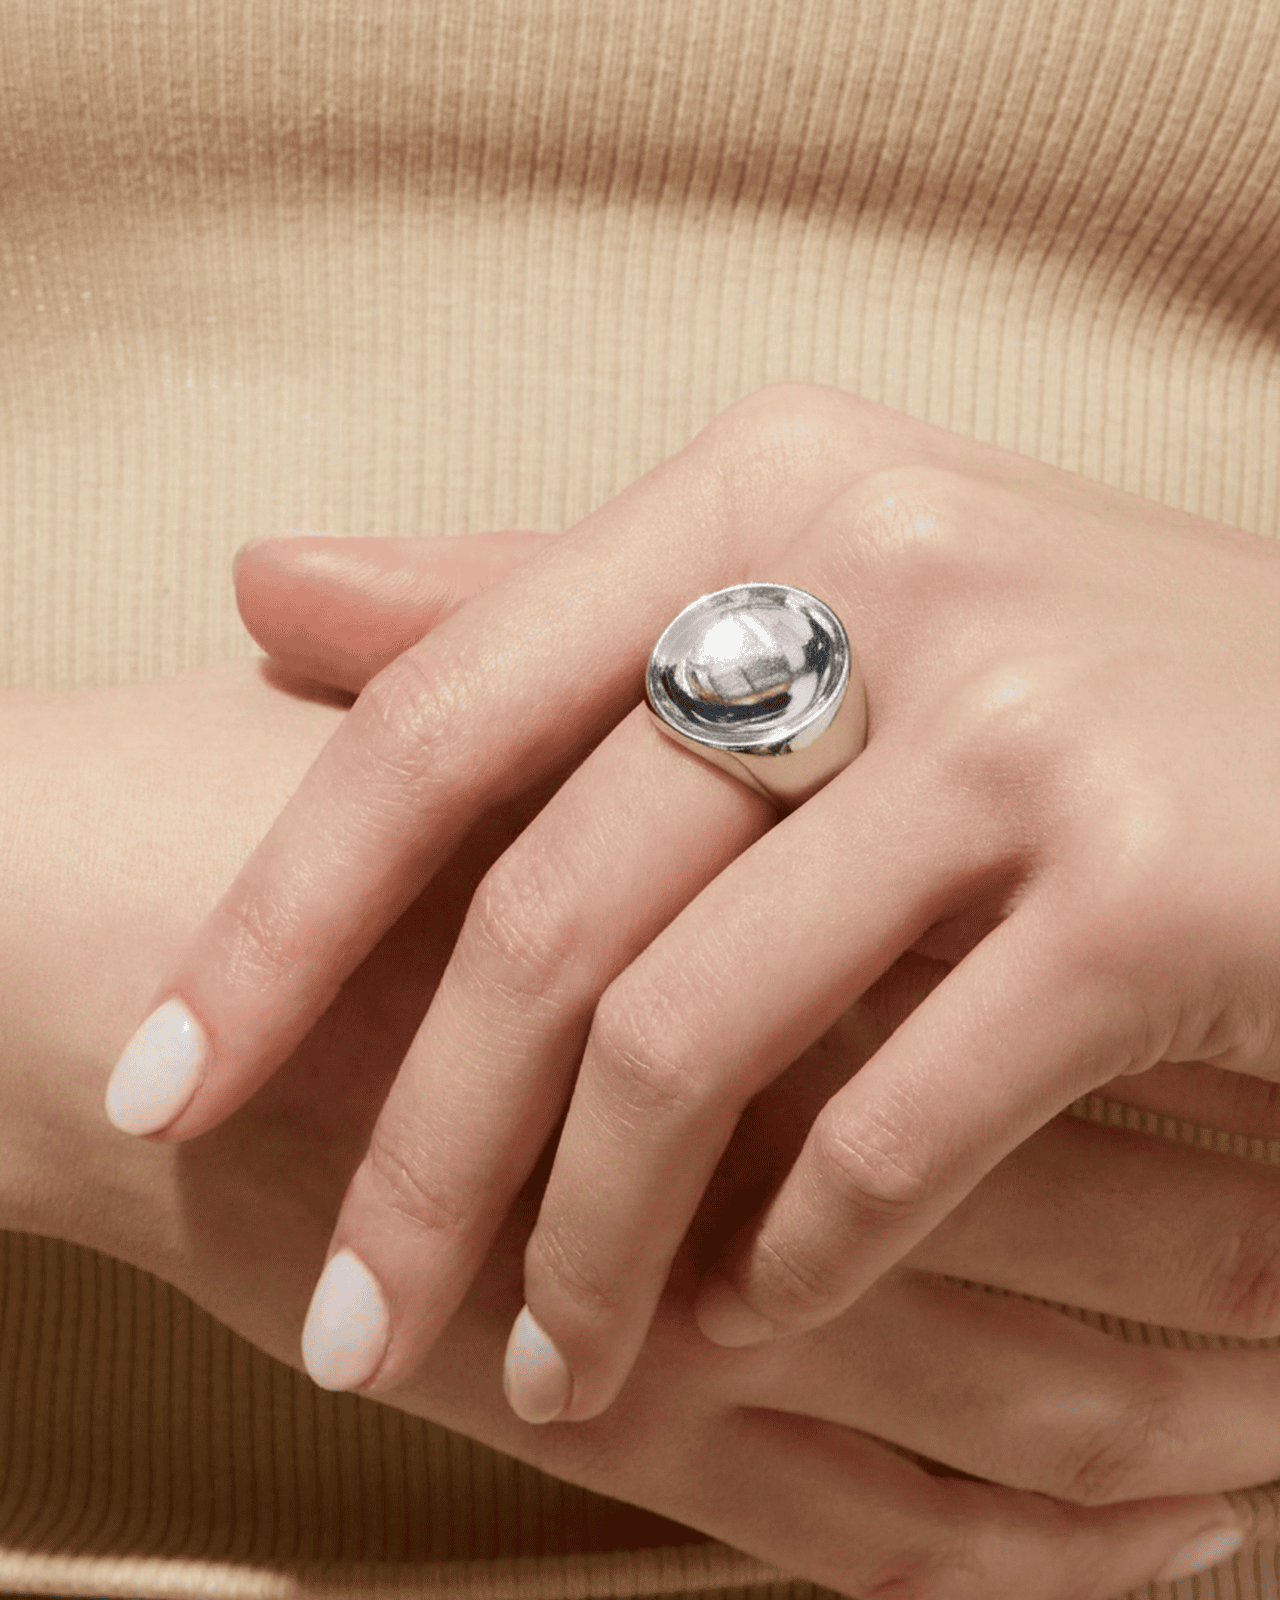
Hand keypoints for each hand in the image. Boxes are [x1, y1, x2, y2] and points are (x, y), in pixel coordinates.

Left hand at [2, 660, 1272, 1595]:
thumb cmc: (1070, 679)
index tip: (158, 1087)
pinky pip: (891, 1128)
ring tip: (546, 1369)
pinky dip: (791, 1262)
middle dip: (415, 1155)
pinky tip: (744, 1326)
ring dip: (587, 1245)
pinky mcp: (1159, 887)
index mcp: (768, 487)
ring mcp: (1030, 721)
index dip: (275, 924)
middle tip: (344, 1322)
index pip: (438, 718)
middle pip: (540, 910)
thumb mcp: (811, 594)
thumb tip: (267, 588)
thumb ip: (544, 603)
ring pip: (692, 1040)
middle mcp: (887, 565)